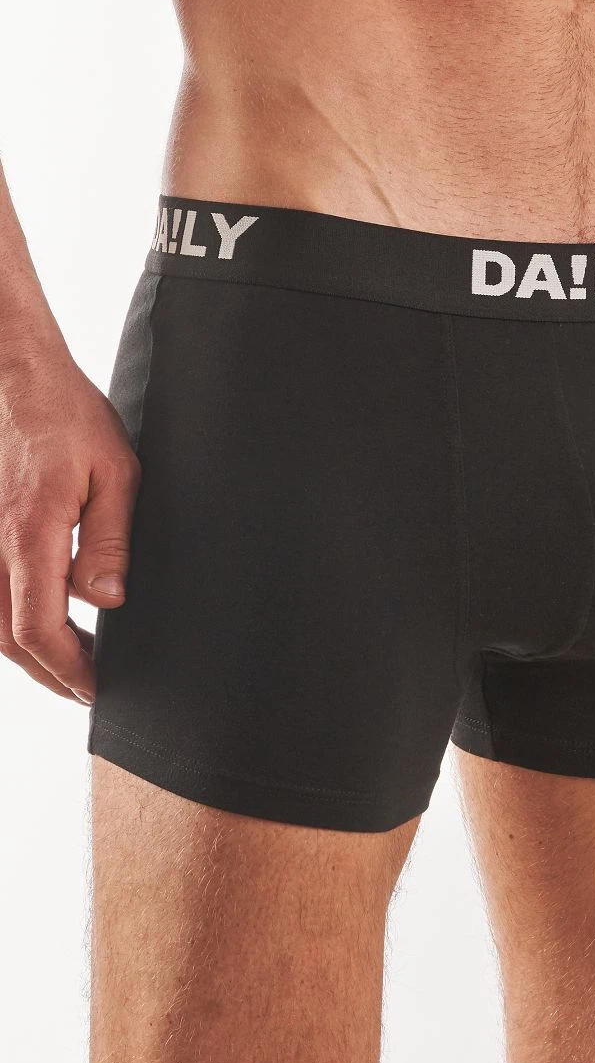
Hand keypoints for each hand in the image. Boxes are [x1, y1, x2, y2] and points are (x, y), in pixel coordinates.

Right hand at [0, 351, 139, 703]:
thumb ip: (110, 541)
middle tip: (89, 687)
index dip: (69, 670)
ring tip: (73, 661)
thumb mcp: (115, 471)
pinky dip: (11, 619)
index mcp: (28, 533)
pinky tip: (43, 619)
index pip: (38, 630)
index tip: (96, 687)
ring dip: (30, 651)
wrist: (12, 375)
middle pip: (8, 639)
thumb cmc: (65, 414)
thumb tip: (108, 600)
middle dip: (51, 673)